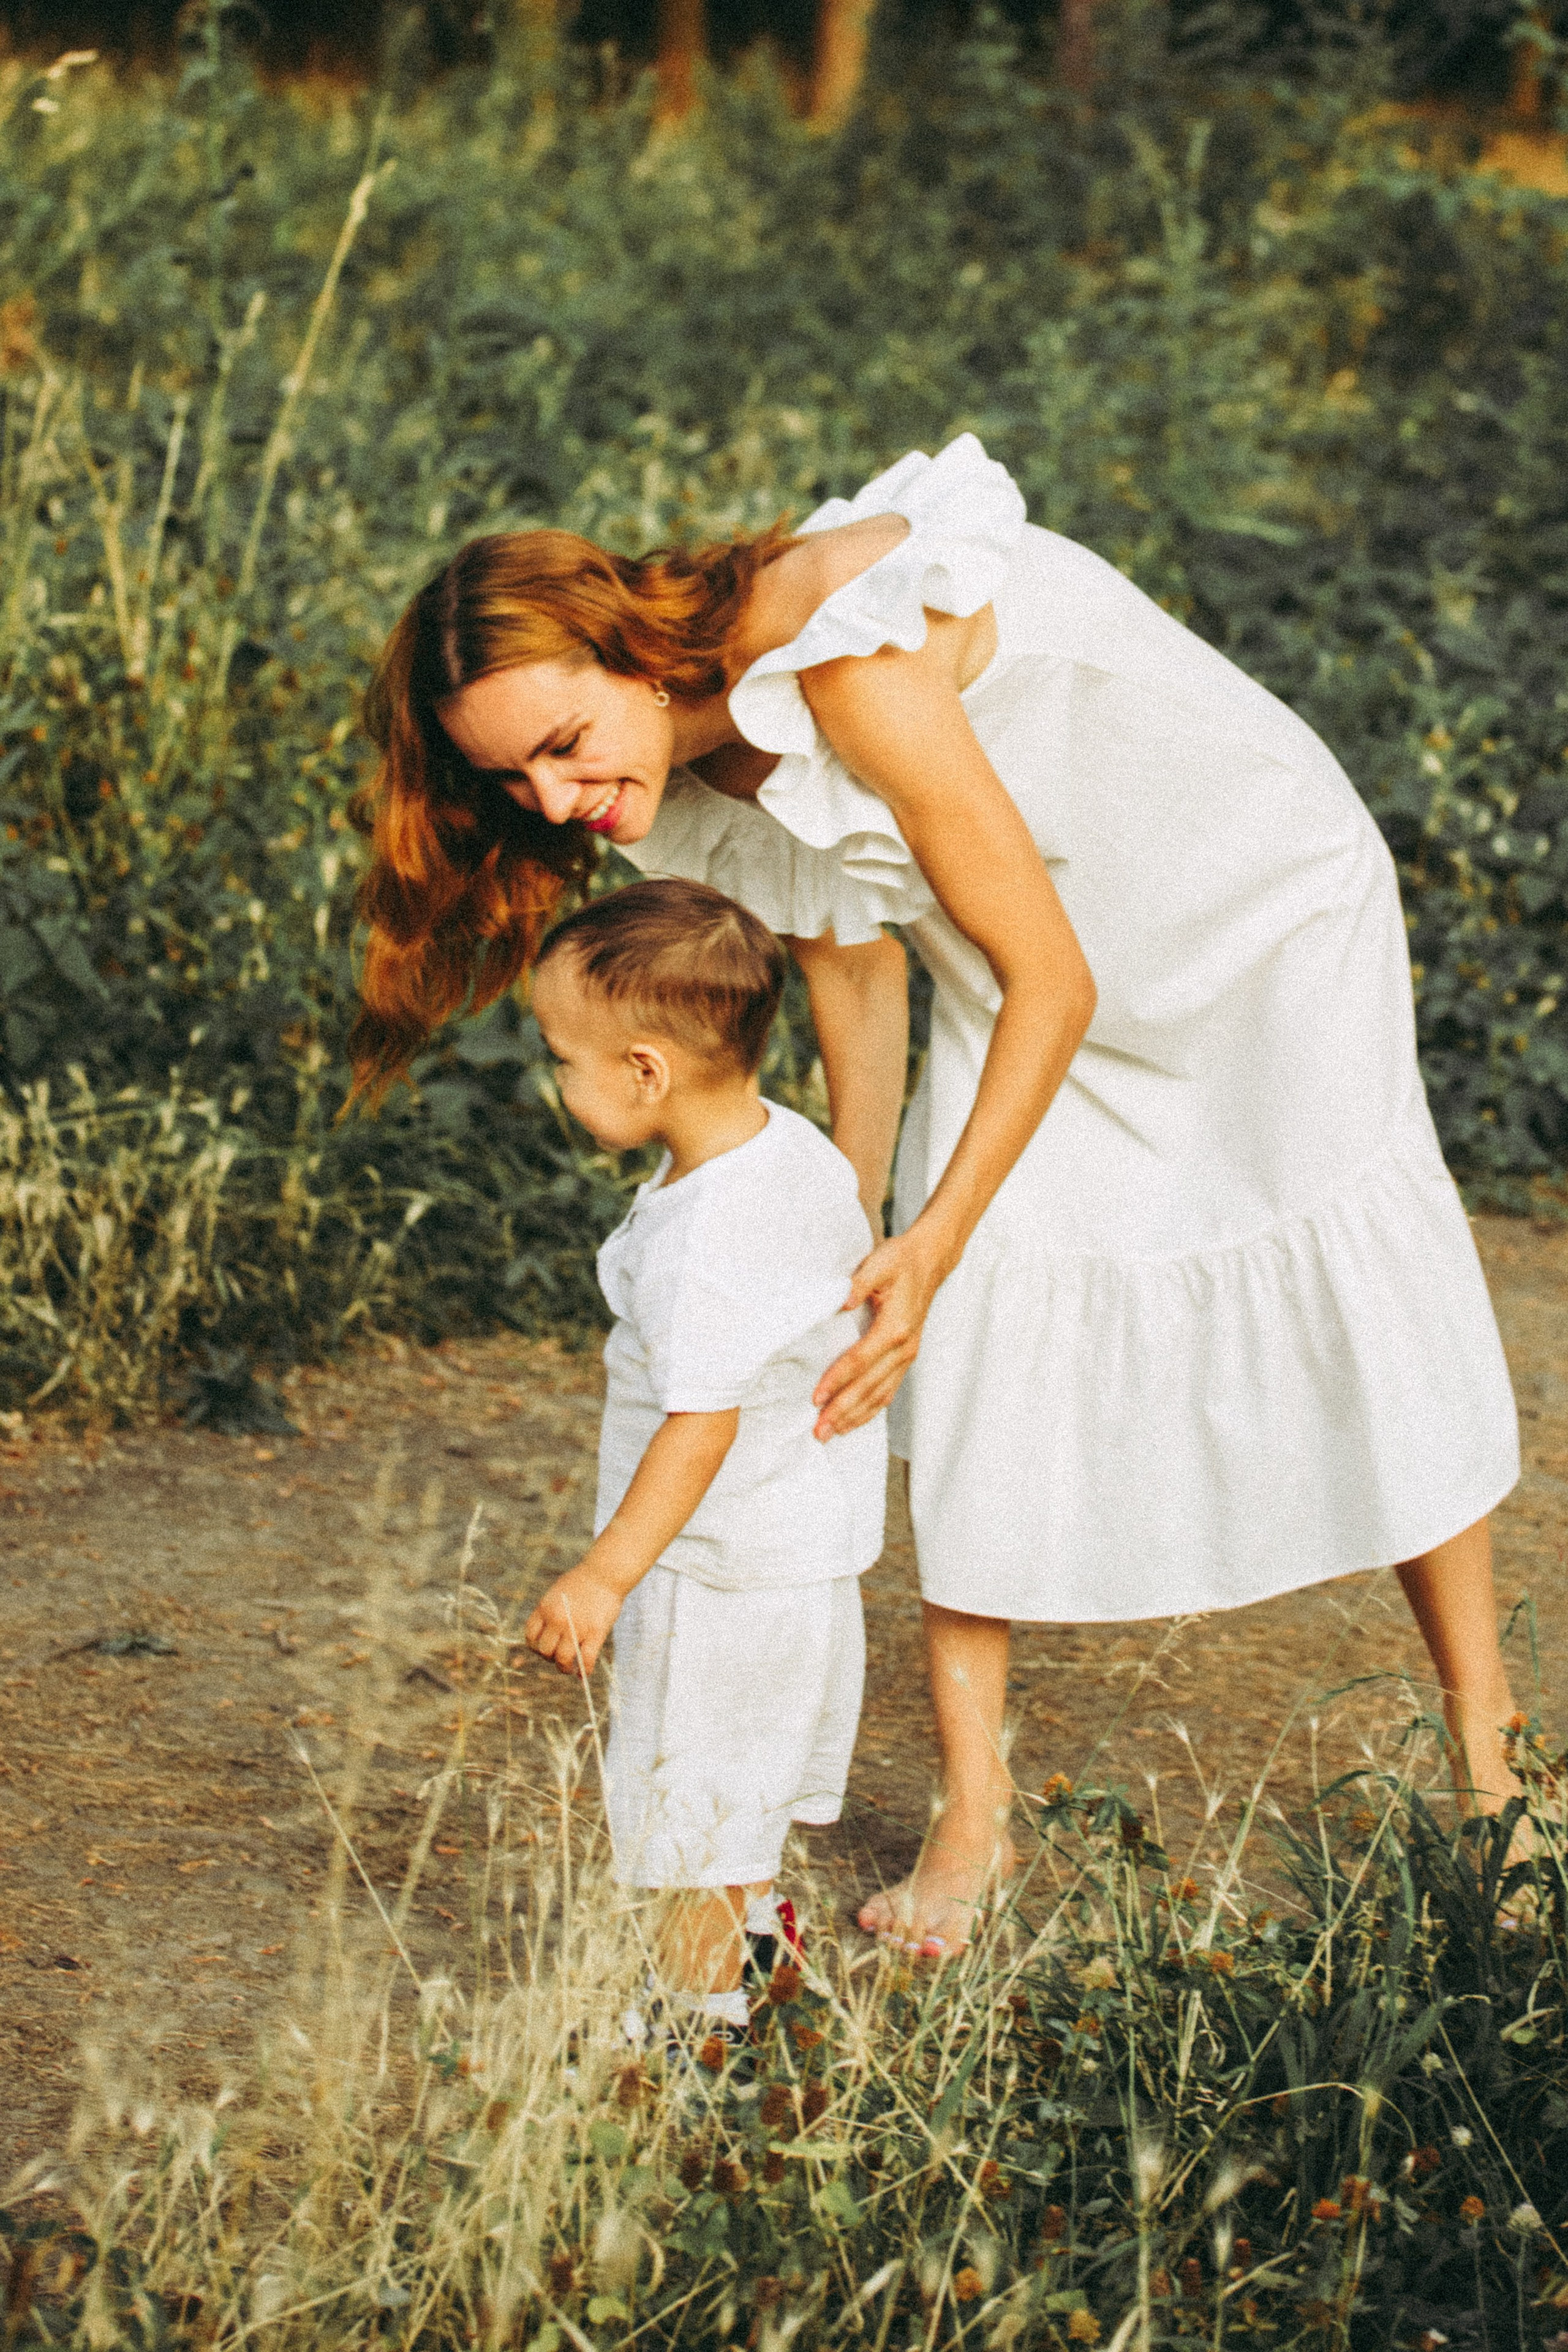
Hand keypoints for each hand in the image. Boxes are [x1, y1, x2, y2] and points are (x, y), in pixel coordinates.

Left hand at [524, 1564, 624, 1677]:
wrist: (605, 1573)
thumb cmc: (582, 1581)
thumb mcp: (557, 1592)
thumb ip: (550, 1611)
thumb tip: (548, 1631)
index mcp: (545, 1608)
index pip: (530, 1636)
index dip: (535, 1646)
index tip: (543, 1648)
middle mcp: (557, 1619)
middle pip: (544, 1651)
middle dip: (550, 1657)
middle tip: (559, 1657)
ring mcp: (575, 1627)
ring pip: (563, 1659)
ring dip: (564, 1668)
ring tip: (570, 1669)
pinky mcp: (595, 1633)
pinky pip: (586, 1659)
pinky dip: (585, 1670)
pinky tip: (585, 1673)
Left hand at [813, 1227, 947, 1437]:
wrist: (930, 1261)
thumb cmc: (901, 1261)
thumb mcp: (879, 1263)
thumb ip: (858, 1283)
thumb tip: (840, 1303)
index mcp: (894, 1327)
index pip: (860, 1361)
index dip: (838, 1380)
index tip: (816, 1397)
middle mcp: (904, 1347)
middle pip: (870, 1387)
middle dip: (843, 1411)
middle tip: (819, 1431)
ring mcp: (907, 1355)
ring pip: (880, 1395)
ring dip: (856, 1416)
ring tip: (831, 1433)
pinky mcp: (906, 1357)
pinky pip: (888, 1390)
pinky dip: (871, 1409)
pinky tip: (854, 1420)